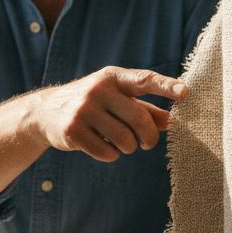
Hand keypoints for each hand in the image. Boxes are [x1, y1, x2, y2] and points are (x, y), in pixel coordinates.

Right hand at [28, 67, 187, 161]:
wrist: (45, 112)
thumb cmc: (93, 104)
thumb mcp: (117, 100)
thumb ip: (146, 110)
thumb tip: (173, 122)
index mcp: (113, 77)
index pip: (144, 80)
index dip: (166, 86)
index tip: (185, 92)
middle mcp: (98, 89)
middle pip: (139, 119)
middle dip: (148, 137)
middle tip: (147, 144)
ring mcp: (83, 109)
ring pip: (124, 139)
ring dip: (129, 148)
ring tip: (121, 144)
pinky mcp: (72, 130)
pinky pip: (107, 152)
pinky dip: (111, 155)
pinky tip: (103, 147)